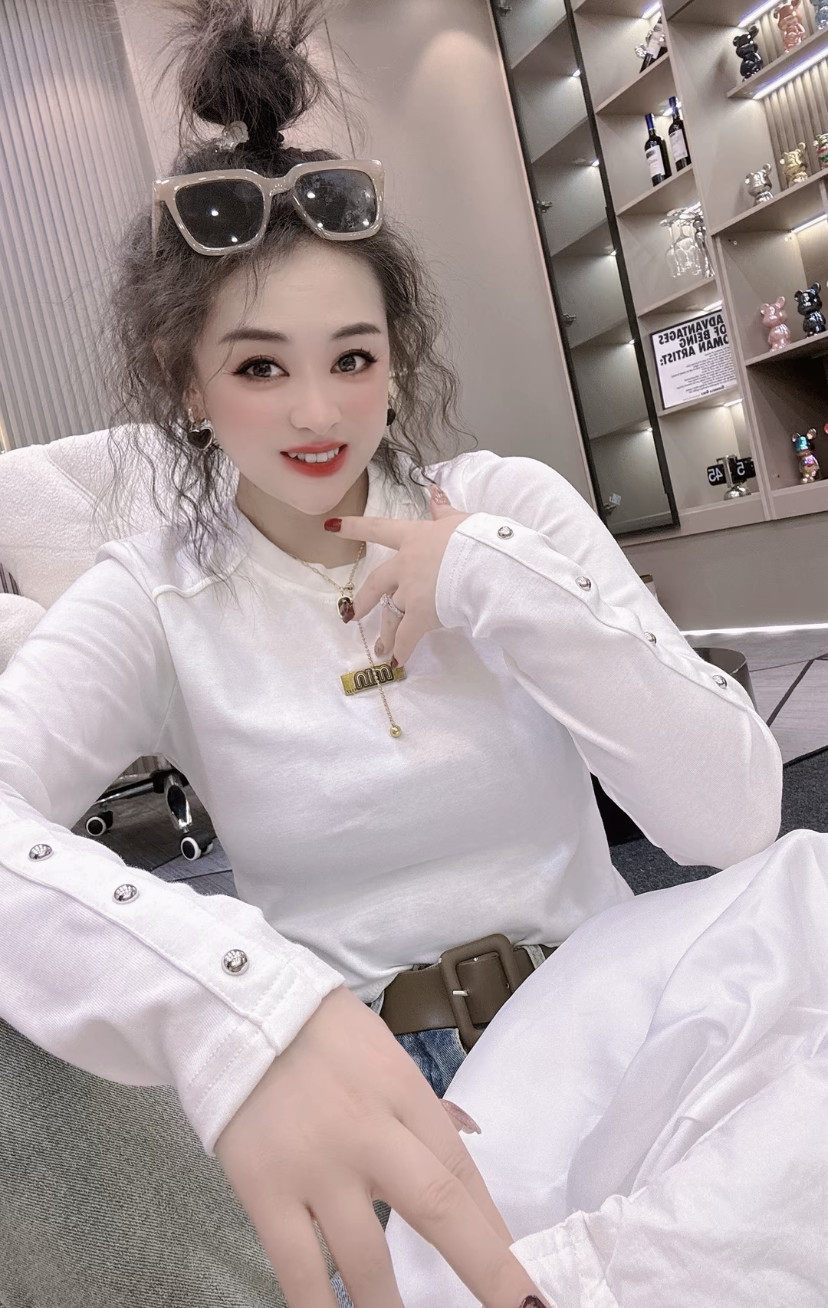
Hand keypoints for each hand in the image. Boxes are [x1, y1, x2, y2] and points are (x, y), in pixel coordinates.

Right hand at [213, 984, 552, 1306]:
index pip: (461, 1172)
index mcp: (404, 1094)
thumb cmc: (319, 1033)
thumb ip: (418, 1112)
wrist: (236, 1008)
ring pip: (366, 1258)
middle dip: (486, 1270)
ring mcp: (316, 1167)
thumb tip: (461, 1152)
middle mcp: (370, 1132)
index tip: (523, 1283)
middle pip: (437, 1208)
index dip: (496, 1234)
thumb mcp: (384, 1056)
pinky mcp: (264, 1190)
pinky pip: (298, 1268)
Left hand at [324, 484, 470, 666]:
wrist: (485, 563)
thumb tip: (434, 496)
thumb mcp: (460, 519)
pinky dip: (402, 650)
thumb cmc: (477, 537)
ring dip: (386, 633)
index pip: (379, 529)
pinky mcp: (421, 616)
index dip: (355, 527)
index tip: (333, 527)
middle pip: (377, 583)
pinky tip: (397, 662)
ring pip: (392, 613)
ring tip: (381, 649)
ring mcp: (410, 592)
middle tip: (354, 614)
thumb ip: (443, 511)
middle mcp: (405, 565)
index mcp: (414, 537)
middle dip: (365, 600)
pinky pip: (407, 637)